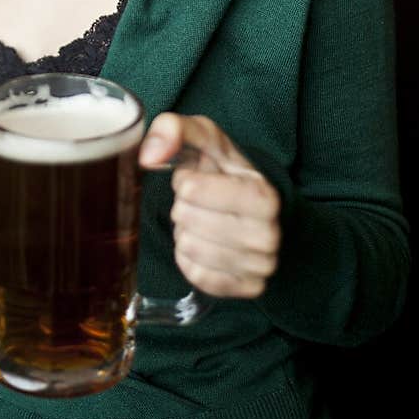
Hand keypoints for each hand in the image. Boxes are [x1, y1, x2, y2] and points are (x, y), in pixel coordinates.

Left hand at [138, 114, 281, 298]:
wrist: (254, 206)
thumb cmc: (224, 170)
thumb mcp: (204, 138)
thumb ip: (174, 130)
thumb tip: (149, 156)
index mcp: (263, 195)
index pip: (192, 190)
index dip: (185, 183)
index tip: (198, 179)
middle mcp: (269, 235)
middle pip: (187, 221)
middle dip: (184, 208)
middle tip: (199, 203)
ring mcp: (261, 266)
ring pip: (190, 250)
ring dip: (185, 233)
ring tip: (202, 221)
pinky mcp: (248, 288)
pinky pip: (195, 275)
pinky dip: (189, 258)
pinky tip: (204, 243)